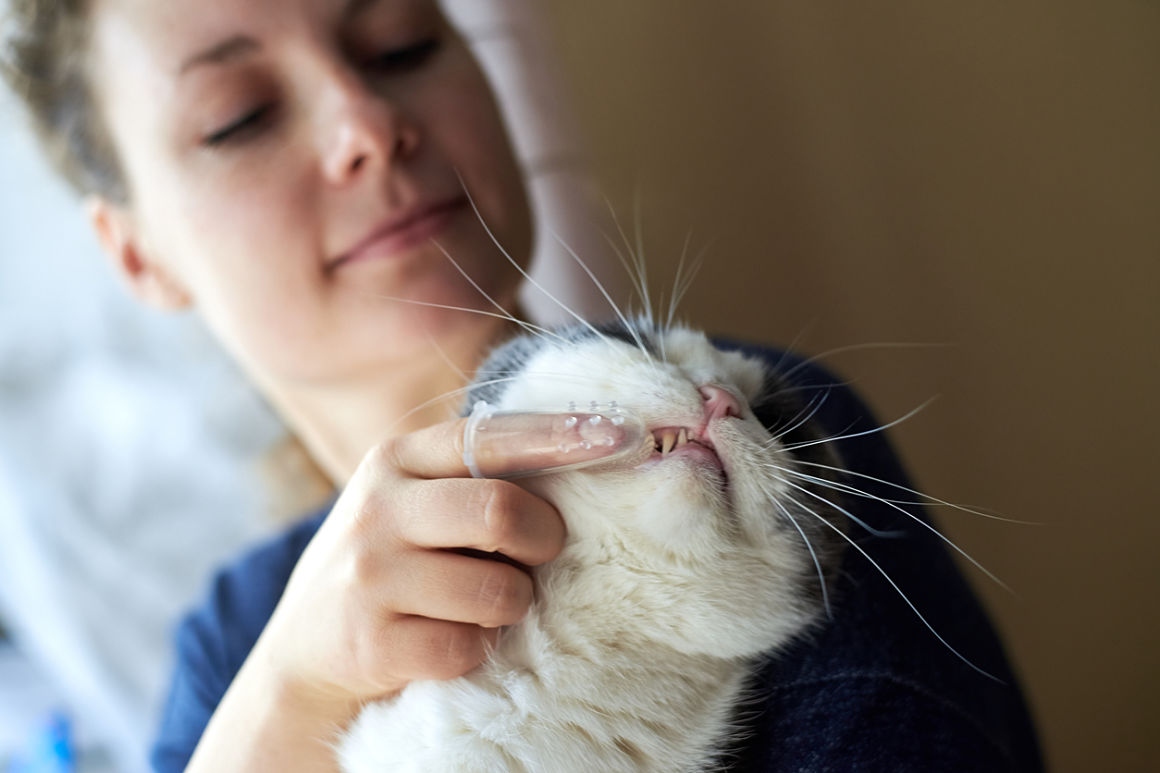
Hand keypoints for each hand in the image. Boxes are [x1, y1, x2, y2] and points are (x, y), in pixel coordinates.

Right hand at [256, 410, 636, 705]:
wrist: (303, 652)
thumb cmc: (389, 564)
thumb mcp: (411, 502)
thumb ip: (473, 476)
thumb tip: (588, 448)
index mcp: (396, 460)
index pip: (490, 436)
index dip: (560, 437)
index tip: (619, 435)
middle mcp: (378, 509)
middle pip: (500, 511)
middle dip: (543, 538)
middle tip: (543, 552)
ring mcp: (369, 576)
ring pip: (496, 588)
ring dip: (513, 602)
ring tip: (488, 601)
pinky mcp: (372, 642)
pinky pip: (468, 646)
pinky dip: (477, 647)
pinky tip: (451, 637)